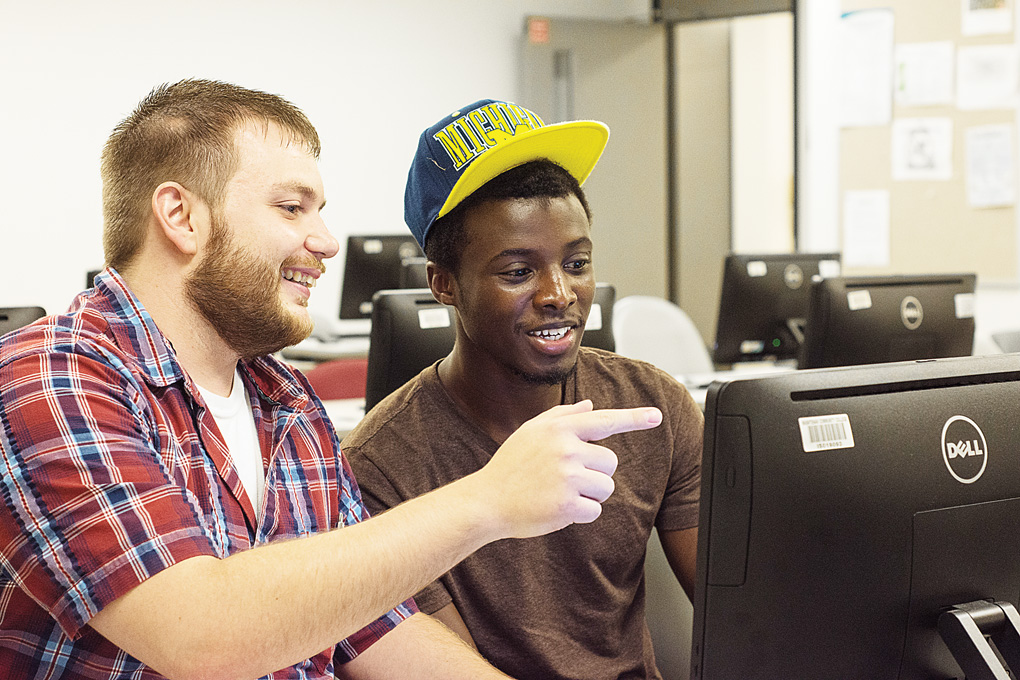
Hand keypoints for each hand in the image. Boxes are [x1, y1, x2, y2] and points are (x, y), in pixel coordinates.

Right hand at [470, 400, 662, 538]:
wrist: (486, 500)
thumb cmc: (510, 466)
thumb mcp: (530, 432)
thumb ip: (562, 417)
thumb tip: (590, 407)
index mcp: (559, 429)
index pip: (605, 420)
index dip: (634, 419)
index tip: (657, 417)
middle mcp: (565, 449)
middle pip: (610, 462)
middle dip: (595, 473)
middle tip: (565, 478)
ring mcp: (567, 477)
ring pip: (606, 487)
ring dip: (590, 495)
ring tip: (560, 492)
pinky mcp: (566, 505)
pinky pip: (594, 510)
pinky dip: (580, 513)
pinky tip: (556, 507)